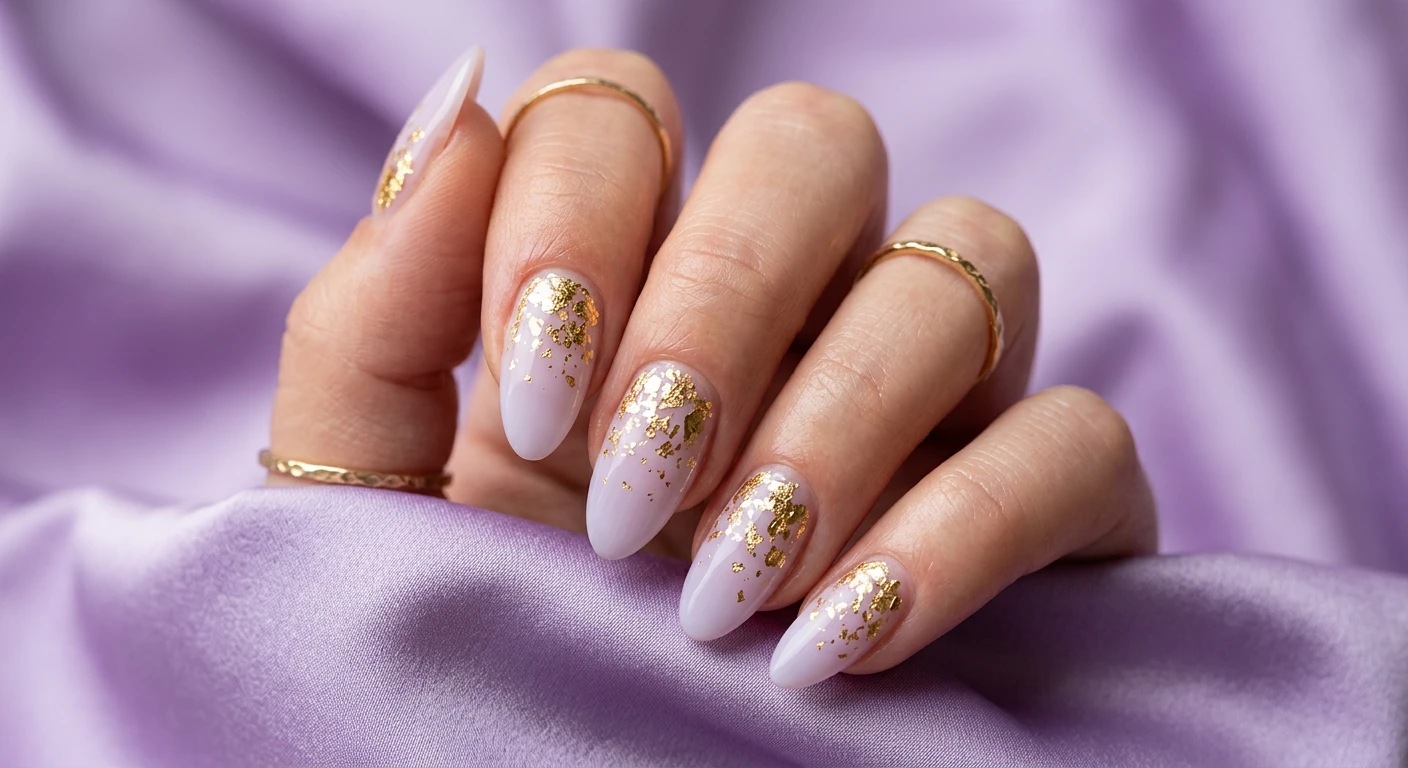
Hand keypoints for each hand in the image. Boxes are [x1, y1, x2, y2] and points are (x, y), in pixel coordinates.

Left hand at [267, 48, 1156, 687]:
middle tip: (639, 492)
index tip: (540, 409)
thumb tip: (461, 106)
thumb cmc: (478, 655)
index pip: (624, 106)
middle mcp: (788, 307)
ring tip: (730, 590)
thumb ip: (376, 321)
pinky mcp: (1047, 509)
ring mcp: (929, 396)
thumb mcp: (384, 508)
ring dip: (842, 417)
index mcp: (619, 281)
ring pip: (968, 260)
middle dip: (723, 300)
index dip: (579, 217)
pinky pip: (1077, 436)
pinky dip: (971, 525)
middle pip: (817, 140)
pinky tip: (842, 640)